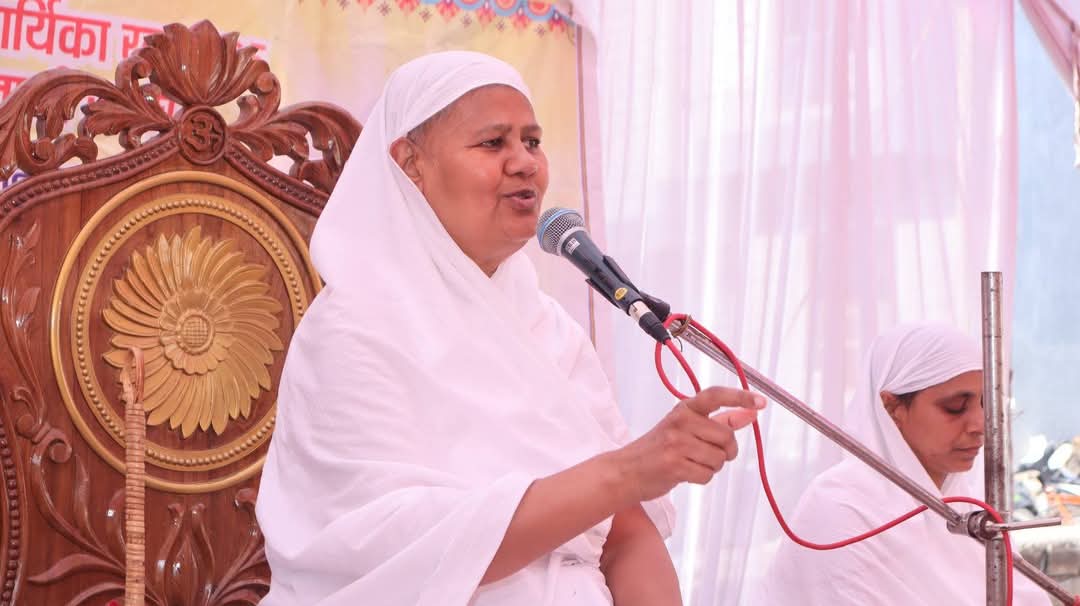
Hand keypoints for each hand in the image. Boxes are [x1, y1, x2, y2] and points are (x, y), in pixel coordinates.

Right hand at [613, 387, 764, 502]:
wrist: (626, 471)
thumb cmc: (659, 448)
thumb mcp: (686, 427)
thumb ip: (720, 420)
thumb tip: (750, 414)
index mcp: (685, 408)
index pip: (716, 395)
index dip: (740, 397)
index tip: (760, 403)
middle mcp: (680, 421)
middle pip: (726, 437)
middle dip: (726, 451)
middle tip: (708, 453)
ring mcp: (676, 443)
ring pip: (719, 459)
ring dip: (712, 467)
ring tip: (692, 463)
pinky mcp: (674, 465)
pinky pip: (707, 475)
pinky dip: (701, 478)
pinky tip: (685, 473)